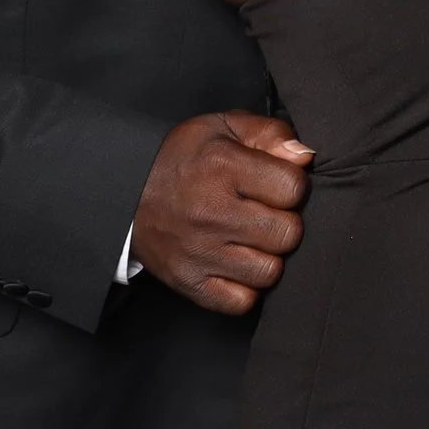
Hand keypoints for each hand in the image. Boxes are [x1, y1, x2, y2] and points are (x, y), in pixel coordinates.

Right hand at [130, 110, 312, 313]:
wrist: (123, 191)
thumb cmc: (182, 159)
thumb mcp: (224, 127)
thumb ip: (271, 134)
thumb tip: (305, 156)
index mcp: (223, 167)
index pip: (294, 188)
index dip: (293, 186)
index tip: (277, 184)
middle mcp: (211, 213)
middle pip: (288, 234)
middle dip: (285, 221)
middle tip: (265, 213)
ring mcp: (199, 252)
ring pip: (270, 272)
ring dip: (268, 256)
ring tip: (252, 238)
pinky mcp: (188, 282)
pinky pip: (241, 302)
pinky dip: (246, 287)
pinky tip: (238, 263)